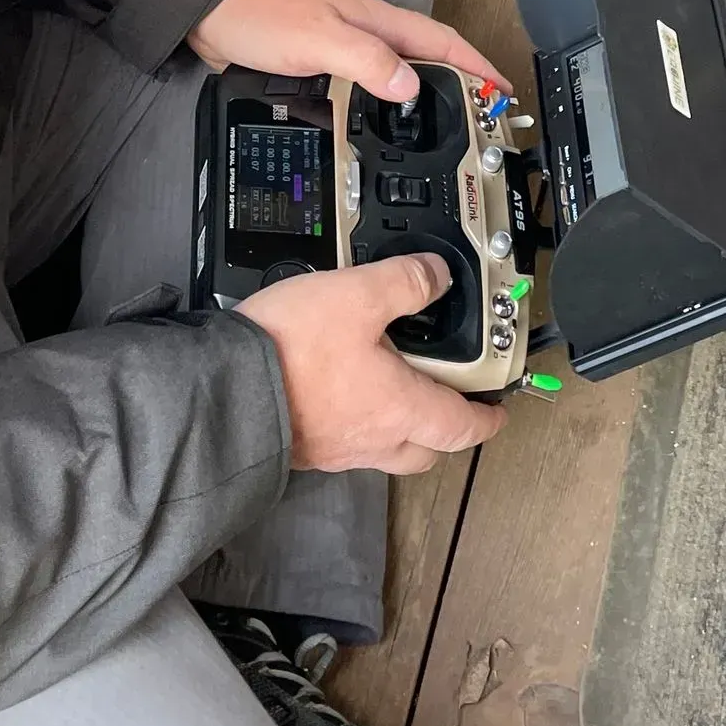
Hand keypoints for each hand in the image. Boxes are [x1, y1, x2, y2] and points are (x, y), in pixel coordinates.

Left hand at [189, 0, 506, 102]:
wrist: (208, 8)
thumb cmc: (262, 13)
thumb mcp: (321, 37)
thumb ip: (367, 60)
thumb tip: (412, 88)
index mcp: (376, 19)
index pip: (442, 43)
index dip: (477, 65)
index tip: (505, 91)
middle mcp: (367, 33)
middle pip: (427, 62)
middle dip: (461, 88)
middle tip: (483, 124)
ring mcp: (344, 50)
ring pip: (396, 79)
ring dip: (423, 102)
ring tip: (445, 135)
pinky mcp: (320, 67)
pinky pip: (364, 92)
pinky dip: (383, 111)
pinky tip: (381, 132)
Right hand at [242, 255, 507, 472]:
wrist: (226, 391)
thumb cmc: (292, 353)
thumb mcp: (358, 294)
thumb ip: (404, 282)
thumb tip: (434, 276)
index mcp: (401, 408)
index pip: (463, 427)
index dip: (488, 419)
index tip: (499, 411)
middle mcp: (374, 437)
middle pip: (428, 449)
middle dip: (447, 427)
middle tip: (452, 397)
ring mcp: (338, 447)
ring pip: (389, 447)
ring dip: (403, 424)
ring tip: (395, 381)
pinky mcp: (307, 444)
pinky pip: (350, 439)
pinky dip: (362, 418)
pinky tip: (345, 385)